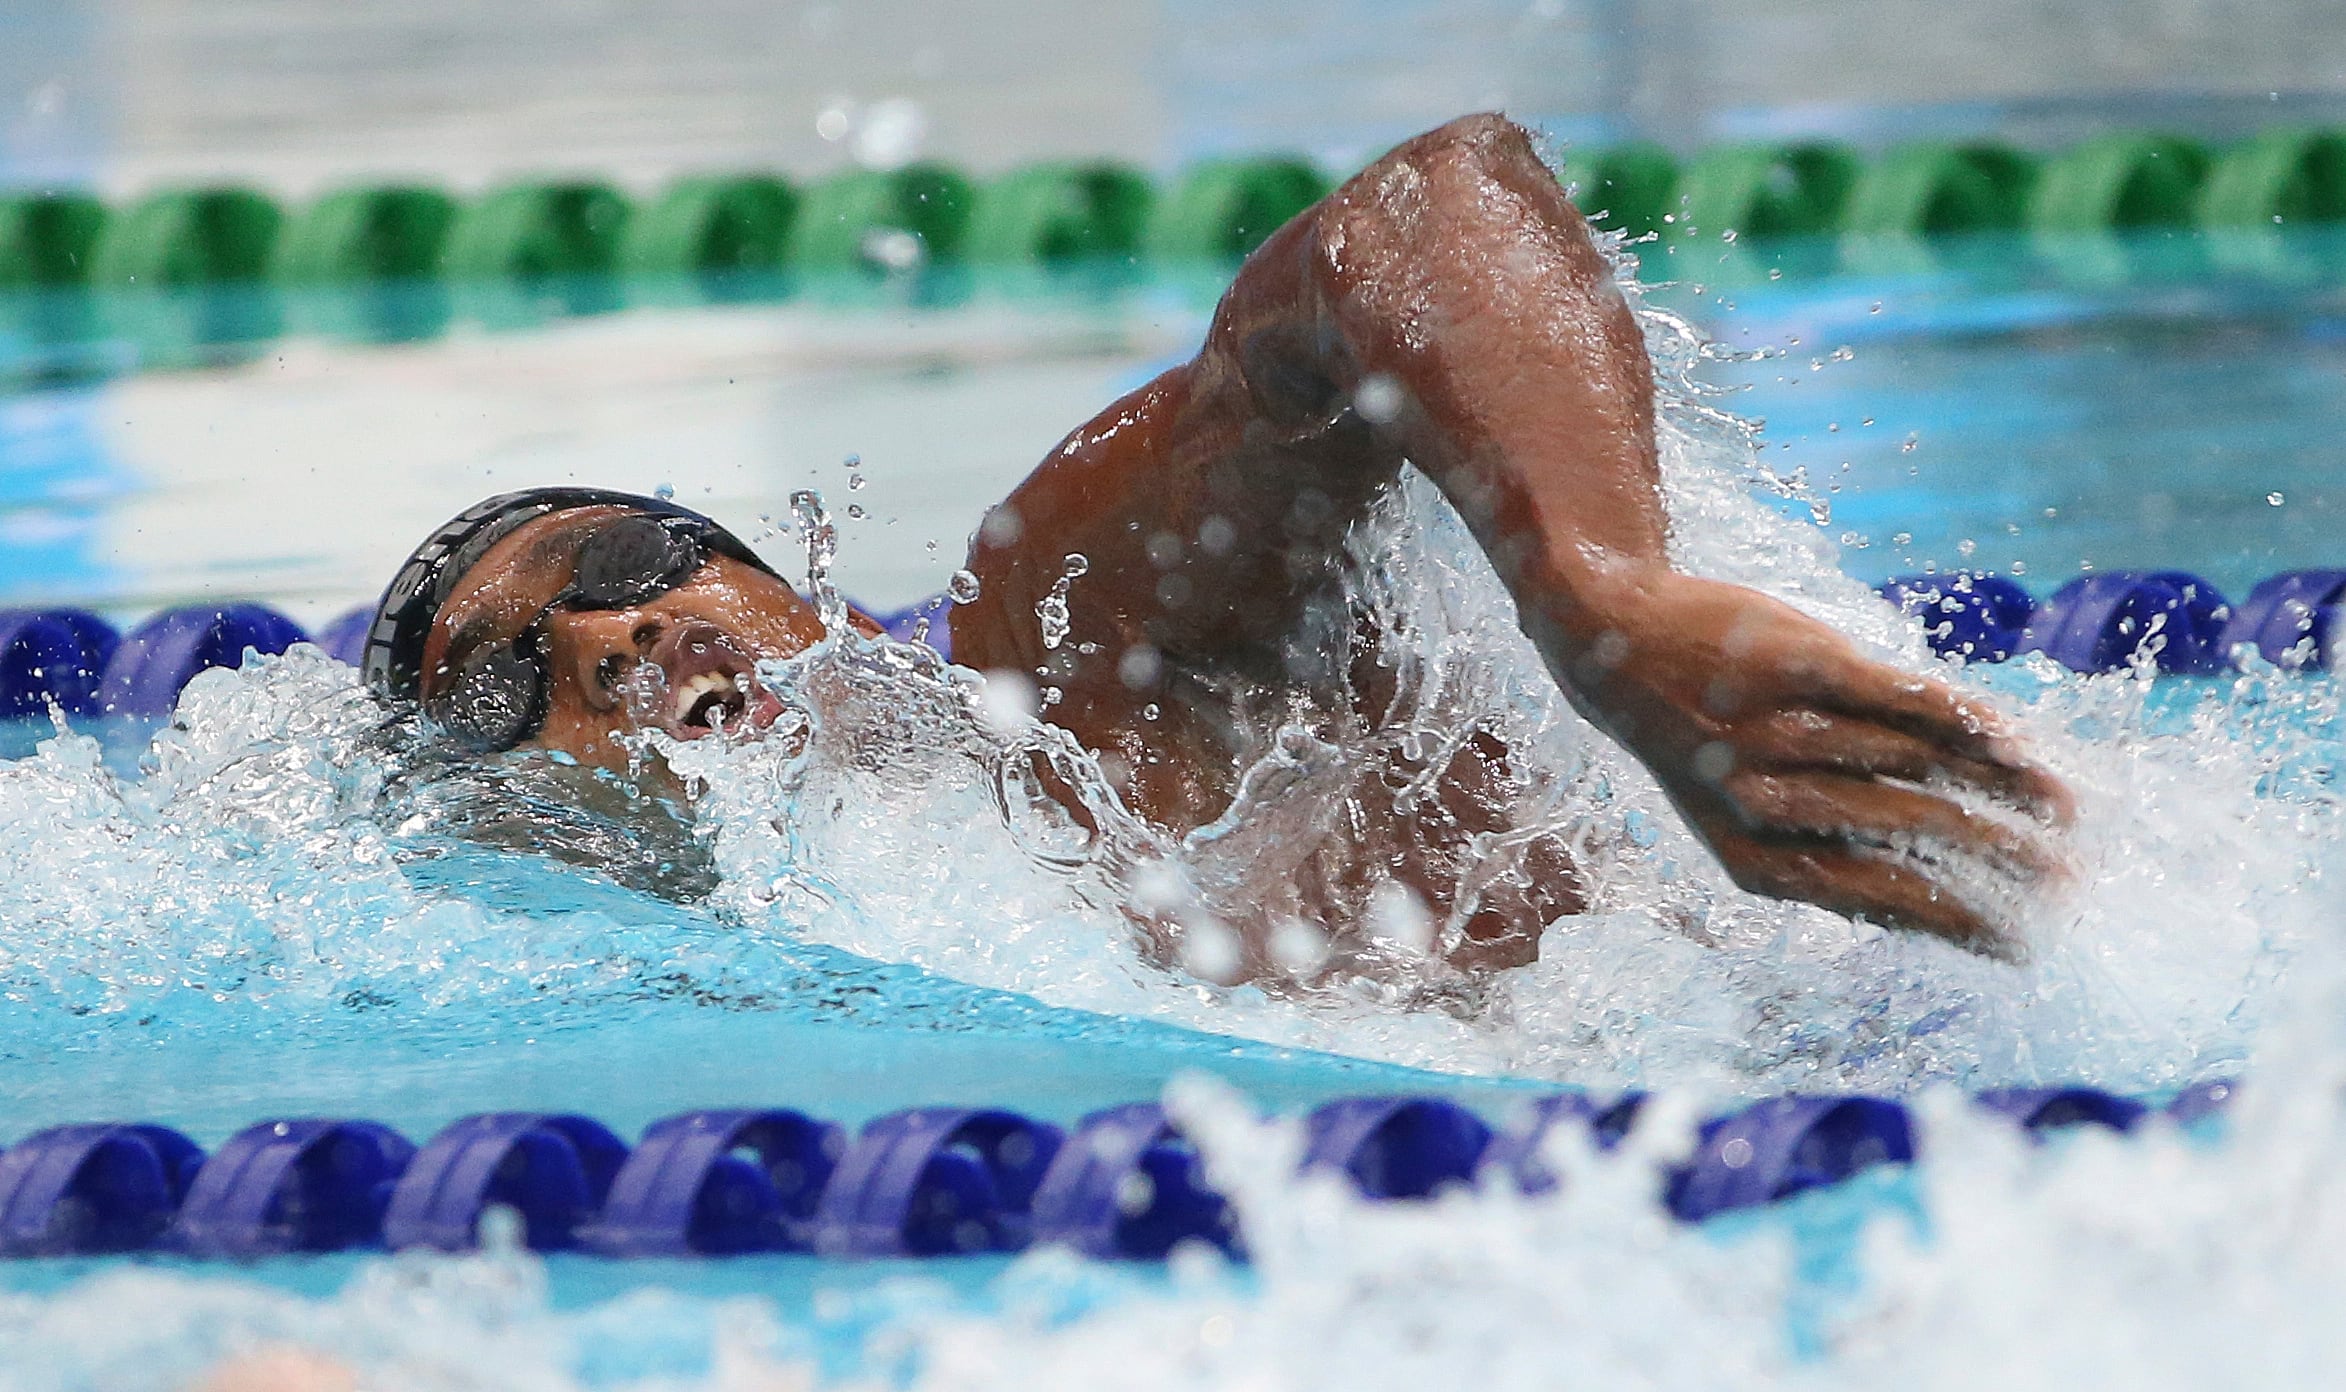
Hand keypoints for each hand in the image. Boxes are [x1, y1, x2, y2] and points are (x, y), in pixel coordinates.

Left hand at [1551, 570, 2072, 955]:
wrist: (1618, 642)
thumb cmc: (1711, 748)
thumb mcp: (1752, 824)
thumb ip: (1843, 862)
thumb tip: (1961, 916)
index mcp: (1756, 865)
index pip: (1884, 905)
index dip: (1968, 925)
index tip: (2037, 945)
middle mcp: (1765, 801)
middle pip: (1914, 833)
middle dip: (2006, 862)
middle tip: (2076, 883)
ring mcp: (1781, 728)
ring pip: (1918, 762)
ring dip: (2004, 786)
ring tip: (2067, 810)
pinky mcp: (1799, 660)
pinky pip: (1900, 696)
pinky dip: (1965, 720)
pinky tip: (2017, 744)